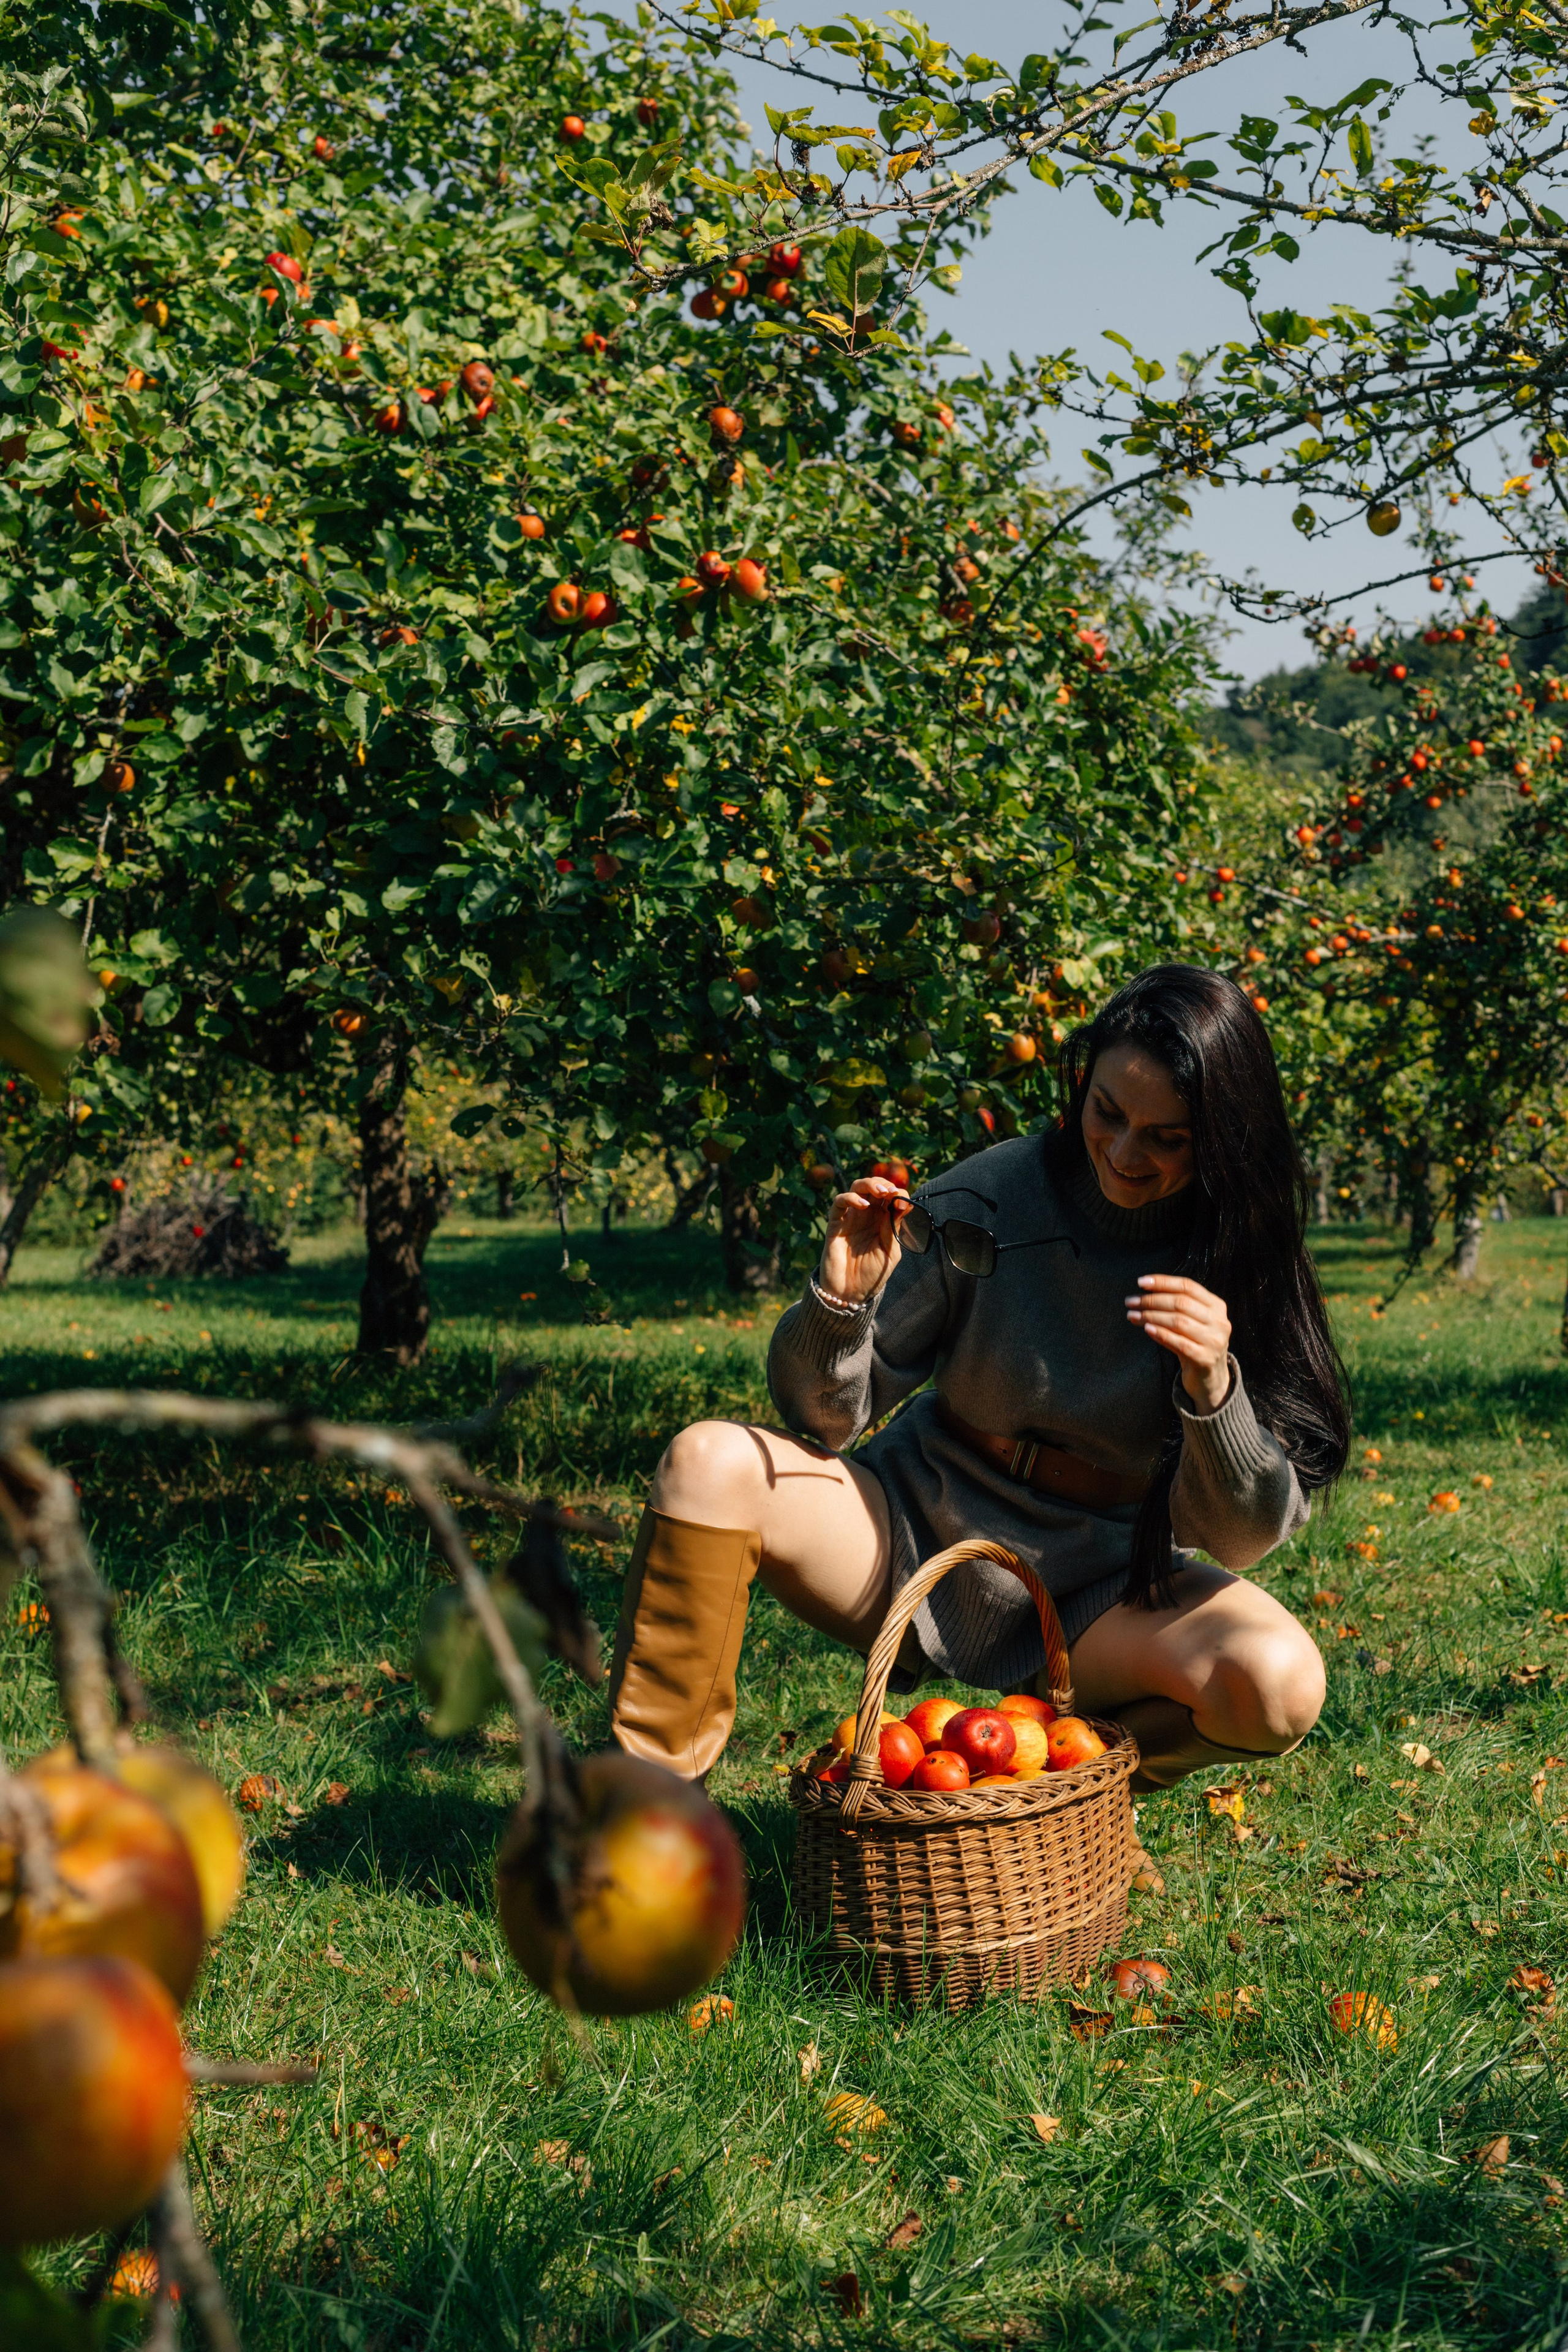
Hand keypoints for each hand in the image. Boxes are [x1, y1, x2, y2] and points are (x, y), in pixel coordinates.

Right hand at [818, 1175, 909, 1304]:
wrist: (851, 1292)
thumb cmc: (872, 1273)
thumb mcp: (890, 1251)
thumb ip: (894, 1228)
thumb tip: (902, 1203)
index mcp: (883, 1221)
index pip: (891, 1197)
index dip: (898, 1194)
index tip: (903, 1202)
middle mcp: (867, 1215)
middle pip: (874, 1187)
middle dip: (884, 1183)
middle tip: (890, 1191)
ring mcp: (851, 1217)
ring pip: (856, 1188)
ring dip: (869, 1184)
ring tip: (880, 1192)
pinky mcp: (836, 1223)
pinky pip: (839, 1203)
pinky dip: (850, 1198)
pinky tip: (863, 1205)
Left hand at [1125, 1274, 1232, 1412]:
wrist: (1209, 1377)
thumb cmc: (1194, 1343)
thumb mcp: (1191, 1321)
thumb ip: (1175, 1307)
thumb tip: (1141, 1296)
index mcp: (1216, 1306)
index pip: (1188, 1286)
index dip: (1163, 1282)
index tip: (1140, 1282)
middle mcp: (1219, 1321)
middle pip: (1181, 1303)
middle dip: (1152, 1300)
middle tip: (1131, 1302)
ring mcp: (1214, 1341)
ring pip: (1179, 1321)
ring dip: (1152, 1316)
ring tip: (1133, 1315)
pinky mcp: (1205, 1359)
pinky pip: (1179, 1343)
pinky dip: (1161, 1334)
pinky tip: (1147, 1329)